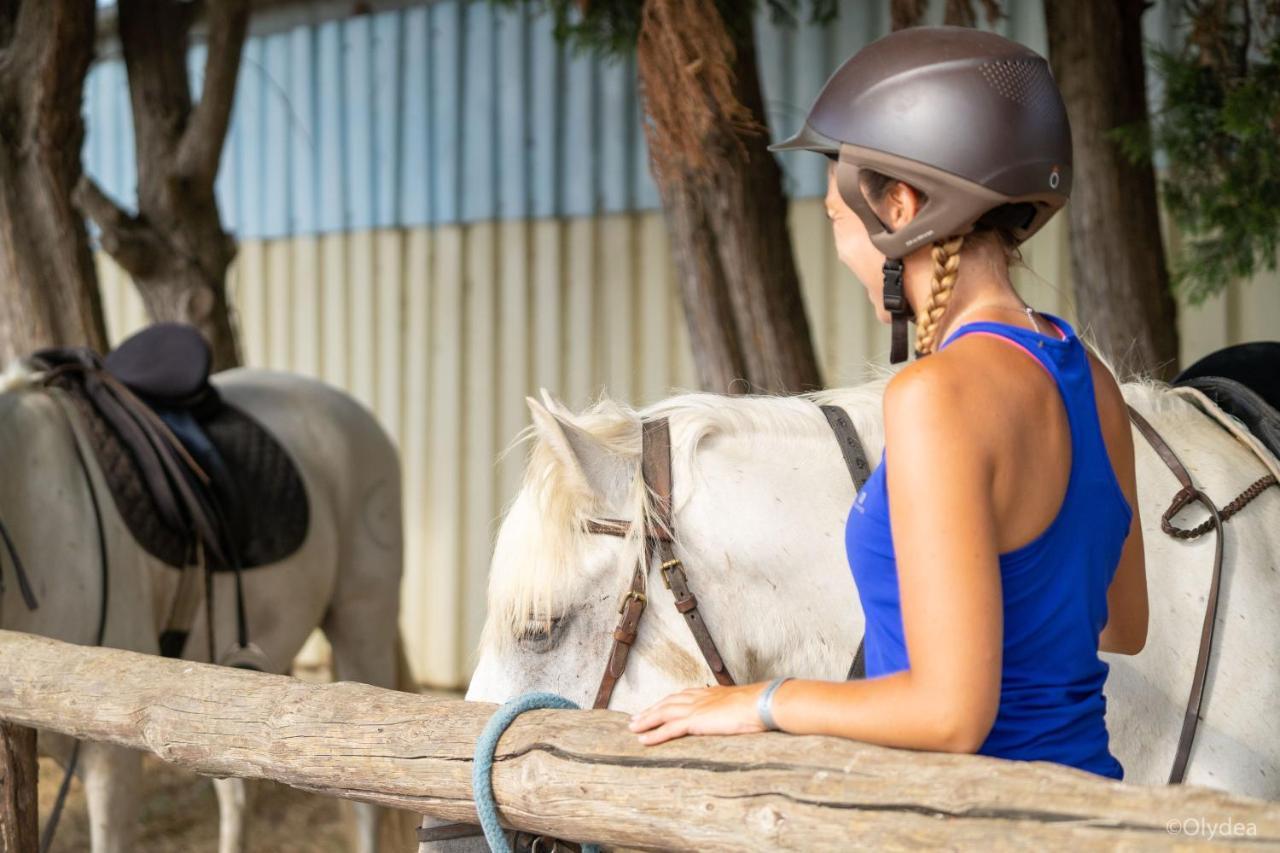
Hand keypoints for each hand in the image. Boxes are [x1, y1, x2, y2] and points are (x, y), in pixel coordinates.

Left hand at [626, 683, 769, 745]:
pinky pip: (668, 729)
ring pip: (662, 713)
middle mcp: (698, 698)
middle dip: (651, 709)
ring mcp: (694, 708)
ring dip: (646, 720)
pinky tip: (643, 739)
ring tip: (632, 727)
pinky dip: (654, 734)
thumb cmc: (758, 706)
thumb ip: (734, 709)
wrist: (760, 704)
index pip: (682, 696)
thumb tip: (740, 714)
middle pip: (667, 702)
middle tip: (636, 717)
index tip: (658, 705)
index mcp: (709, 693)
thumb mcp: (743, 705)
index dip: (668, 701)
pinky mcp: (694, 721)